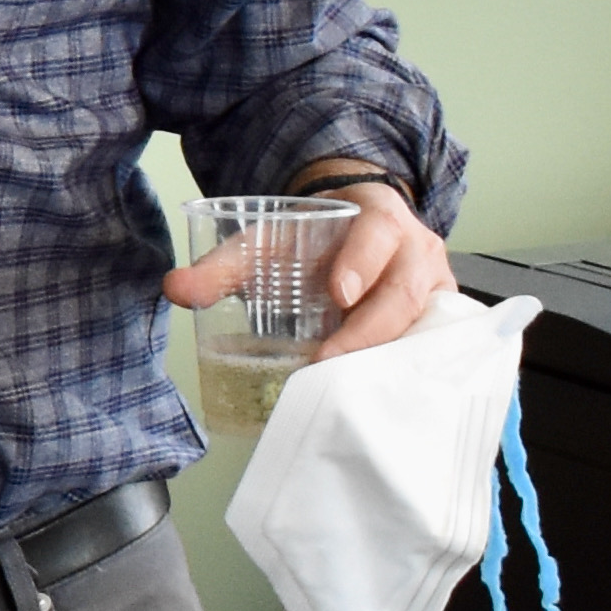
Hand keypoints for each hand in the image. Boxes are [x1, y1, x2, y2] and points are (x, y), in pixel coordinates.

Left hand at [158, 178, 453, 362]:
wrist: (356, 230)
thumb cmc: (315, 239)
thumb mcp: (271, 240)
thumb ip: (224, 264)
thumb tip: (175, 288)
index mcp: (381, 218)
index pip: (380, 233)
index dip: (363, 261)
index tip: (339, 294)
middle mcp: (417, 253)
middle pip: (405, 291)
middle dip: (367, 328)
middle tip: (326, 358)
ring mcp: (435, 291)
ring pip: (422, 326)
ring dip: (383, 355)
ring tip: (342, 381)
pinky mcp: (436, 324)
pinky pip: (430, 350)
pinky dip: (403, 370)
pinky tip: (375, 393)